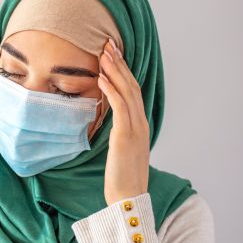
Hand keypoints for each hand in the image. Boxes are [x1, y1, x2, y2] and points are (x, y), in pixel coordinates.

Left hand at [97, 37, 149, 206]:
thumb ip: (119, 131)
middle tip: (108, 44)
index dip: (124, 71)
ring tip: (104, 53)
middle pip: (132, 86)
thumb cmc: (122, 176)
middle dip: (120, 63)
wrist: (128, 197)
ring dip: (115, 71)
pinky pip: (119, 108)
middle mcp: (141, 123)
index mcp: (140, 124)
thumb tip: (110, 119)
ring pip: (127, 92)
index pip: (133, 91)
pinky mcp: (125, 137)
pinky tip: (101, 78)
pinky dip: (111, 91)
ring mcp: (135, 129)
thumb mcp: (121, 149)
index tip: (113, 54)